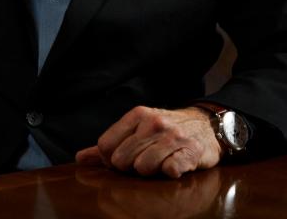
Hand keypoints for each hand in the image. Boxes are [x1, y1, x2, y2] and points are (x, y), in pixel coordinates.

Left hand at [75, 106, 221, 177]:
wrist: (206, 125)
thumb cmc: (165, 130)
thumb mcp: (136, 129)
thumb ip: (108, 144)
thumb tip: (80, 158)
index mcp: (136, 115)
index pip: (105, 146)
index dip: (111, 158)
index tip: (124, 158)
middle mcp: (153, 123)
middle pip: (121, 160)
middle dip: (130, 166)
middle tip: (145, 159)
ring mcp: (173, 137)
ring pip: (142, 168)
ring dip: (150, 171)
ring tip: (160, 161)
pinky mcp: (190, 152)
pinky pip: (169, 170)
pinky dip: (170, 172)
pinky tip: (174, 164)